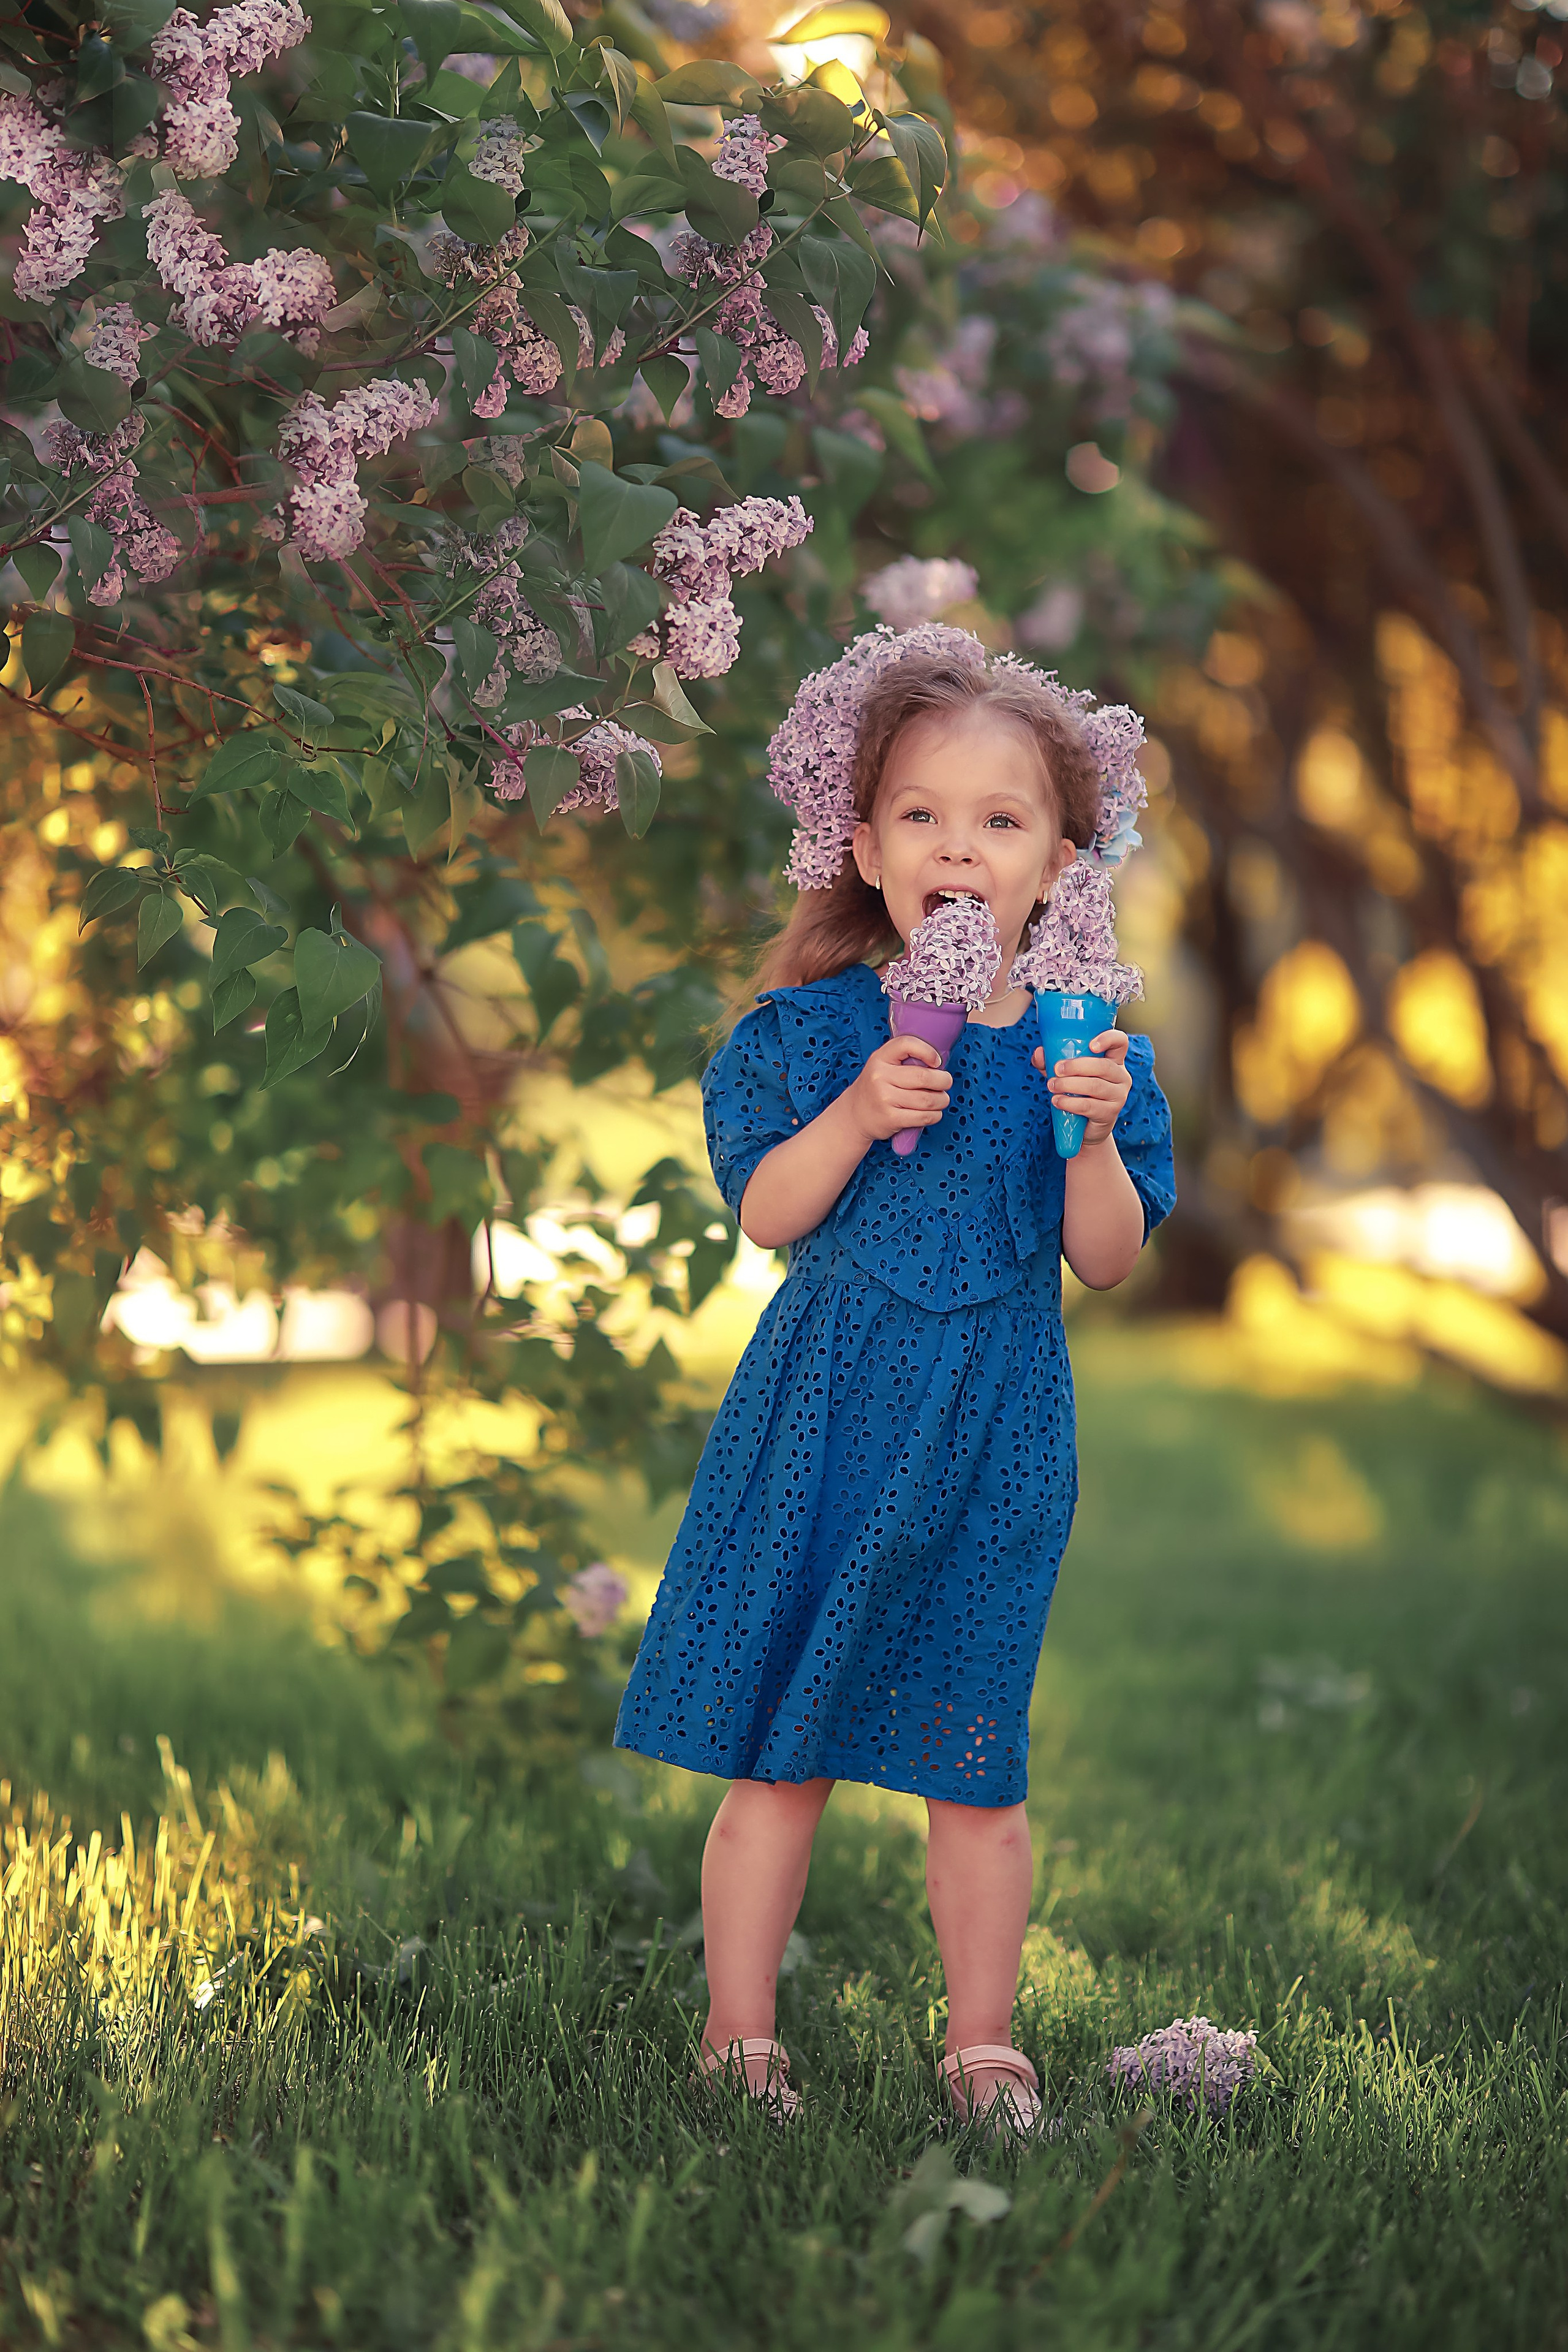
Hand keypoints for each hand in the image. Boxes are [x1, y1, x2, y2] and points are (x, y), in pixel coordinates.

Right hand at [848, 1035, 952, 1140]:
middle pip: (924, 1077)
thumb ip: (904, 1059)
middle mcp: (880, 1076)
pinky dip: (935, 1115)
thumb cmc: (876, 1087)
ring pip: (928, 1099)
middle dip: (944, 1081)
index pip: (906, 1044)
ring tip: (941, 1100)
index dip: (928, 1051)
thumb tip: (939, 1064)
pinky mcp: (890, 1118)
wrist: (854, 1114)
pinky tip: (933, 1113)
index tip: (936, 1062)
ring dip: (942, 1100)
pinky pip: (923, 1117)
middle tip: (946, 1083)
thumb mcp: (882, 1065)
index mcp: (880, 1058)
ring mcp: (884, 1098)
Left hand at [1033, 1029, 1130, 1147]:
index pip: (1120, 1042)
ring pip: (1095, 1086)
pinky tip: (1057, 1101)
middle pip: (1103, 1066)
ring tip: (1051, 1086)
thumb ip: (1050, 1061)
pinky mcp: (1110, 1113)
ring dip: (1069, 1085)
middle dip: (1076, 1066)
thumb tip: (1039, 1053)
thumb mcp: (1064, 1074)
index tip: (1091, 1045)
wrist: (1084, 1128)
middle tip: (1056, 1070)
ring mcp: (1118, 1095)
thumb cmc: (1077, 1093)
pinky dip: (1069, 1103)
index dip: (1108, 1039)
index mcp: (1113, 1060)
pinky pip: (1089, 1106)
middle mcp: (1120, 1076)